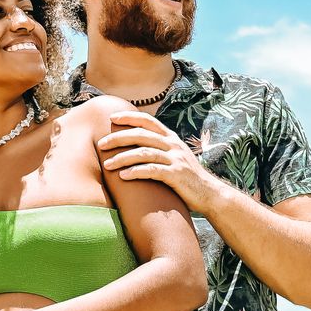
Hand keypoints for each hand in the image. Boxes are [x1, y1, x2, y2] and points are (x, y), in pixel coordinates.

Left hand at [98, 112, 221, 210]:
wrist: (209, 194)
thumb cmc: (186, 178)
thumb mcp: (174, 157)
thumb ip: (159, 149)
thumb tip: (136, 145)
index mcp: (171, 138)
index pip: (148, 120)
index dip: (129, 116)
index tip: (112, 118)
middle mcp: (172, 144)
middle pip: (141, 135)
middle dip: (118, 138)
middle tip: (101, 144)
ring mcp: (175, 159)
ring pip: (143, 152)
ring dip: (122, 158)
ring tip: (107, 165)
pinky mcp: (176, 175)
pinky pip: (152, 170)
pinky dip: (136, 172)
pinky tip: (123, 176)